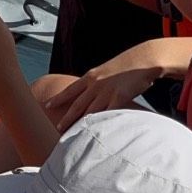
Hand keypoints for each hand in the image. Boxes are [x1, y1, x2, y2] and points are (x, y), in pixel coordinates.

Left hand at [43, 42, 166, 131]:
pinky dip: (101, 124)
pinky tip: (96, 133)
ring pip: (90, 112)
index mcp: (92, 76)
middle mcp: (95, 84)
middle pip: (77, 105)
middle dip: (66, 118)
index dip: (58, 99)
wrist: (144, 57)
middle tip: (58, 128)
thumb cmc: (128, 64)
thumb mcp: (108, 69)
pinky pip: (108, 114)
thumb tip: (93, 90)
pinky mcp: (119, 97)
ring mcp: (107, 91)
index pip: (70, 90)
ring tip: (73, 135)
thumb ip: (99, 80)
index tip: (47, 106)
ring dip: (81, 125)